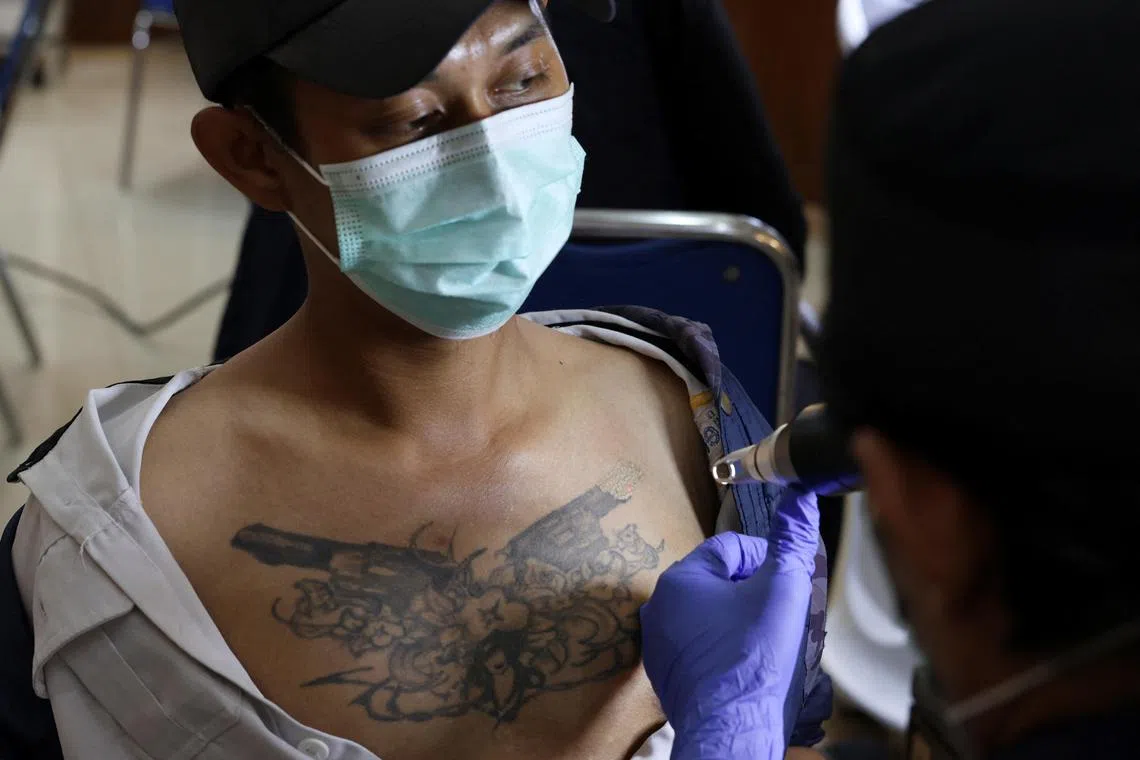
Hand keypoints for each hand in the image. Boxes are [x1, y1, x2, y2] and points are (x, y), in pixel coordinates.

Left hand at [640, 489, 820, 759]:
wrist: (732, 727)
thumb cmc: (754, 658)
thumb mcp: (784, 590)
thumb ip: (792, 541)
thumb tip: (799, 499)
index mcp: (683, 578)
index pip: (730, 547)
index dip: (766, 557)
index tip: (788, 576)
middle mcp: (661, 606)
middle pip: (717, 581)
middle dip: (753, 590)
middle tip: (782, 609)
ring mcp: (660, 643)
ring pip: (707, 616)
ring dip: (737, 620)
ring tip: (768, 638)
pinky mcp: (666, 674)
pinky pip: (698, 648)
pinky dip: (722, 649)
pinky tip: (746, 663)